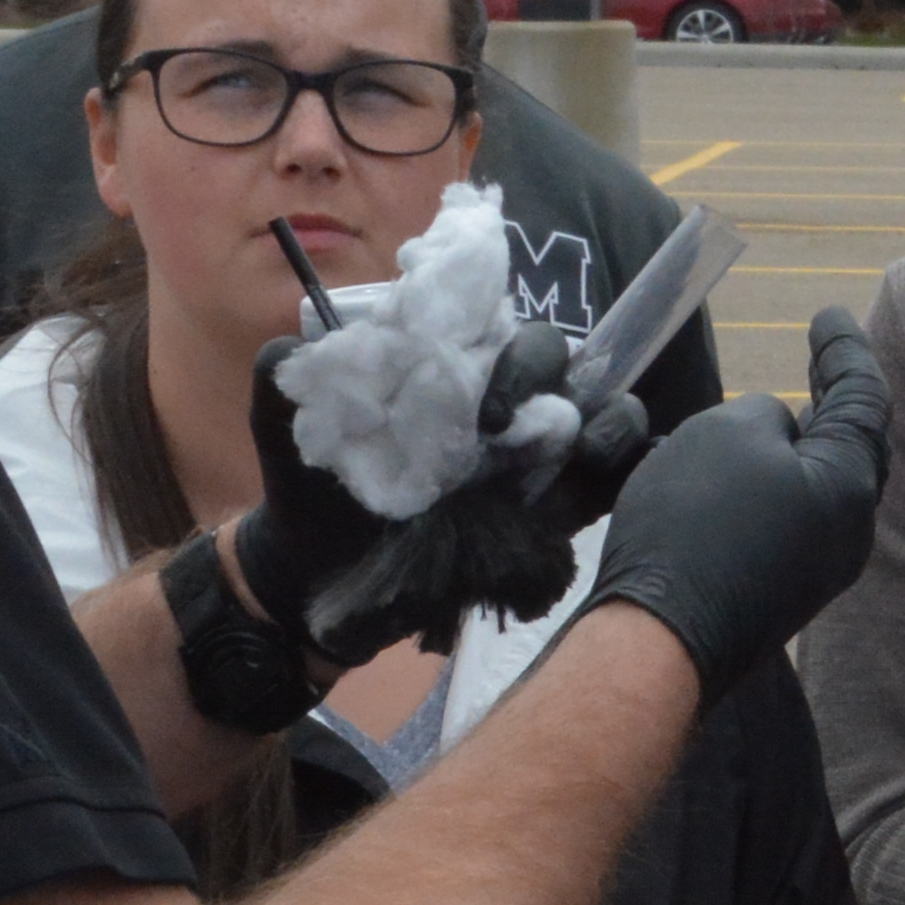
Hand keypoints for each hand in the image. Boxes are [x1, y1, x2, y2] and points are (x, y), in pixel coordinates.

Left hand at [249, 324, 663, 666]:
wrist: (319, 578)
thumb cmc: (311, 490)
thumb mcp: (283, 424)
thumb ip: (286, 371)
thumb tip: (307, 343)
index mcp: (447, 369)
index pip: (502, 326)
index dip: (505, 348)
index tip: (479, 398)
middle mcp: (500, 405)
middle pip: (560, 362)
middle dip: (542, 380)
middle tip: (495, 430)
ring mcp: (534, 458)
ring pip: (603, 412)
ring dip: (606, 422)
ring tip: (581, 451)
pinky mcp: (556, 512)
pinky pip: (611, 478)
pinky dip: (622, 468)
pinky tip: (597, 482)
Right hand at [576, 308, 894, 699]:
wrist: (658, 637)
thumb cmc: (695, 521)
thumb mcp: (728, 432)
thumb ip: (764, 417)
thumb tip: (778, 437)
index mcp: (850, 484)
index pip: (863, 398)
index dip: (845, 351)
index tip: (828, 316)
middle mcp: (848, 531)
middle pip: (853, 448)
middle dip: (837, 399)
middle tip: (823, 358)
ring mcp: (814, 568)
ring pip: (818, 486)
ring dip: (802, 443)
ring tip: (788, 408)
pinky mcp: (774, 591)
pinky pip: (785, 519)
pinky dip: (770, 481)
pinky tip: (742, 467)